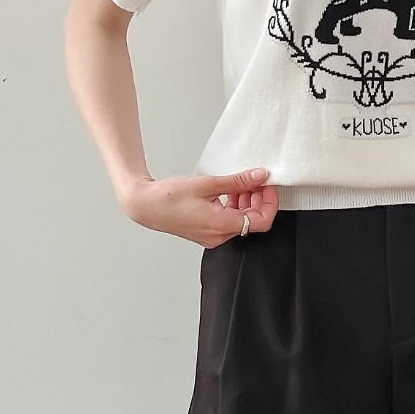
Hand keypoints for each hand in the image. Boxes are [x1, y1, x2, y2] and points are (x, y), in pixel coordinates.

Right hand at [121, 167, 278, 246]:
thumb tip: (260, 177)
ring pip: (242, 221)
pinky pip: (229, 222)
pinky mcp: (207, 233)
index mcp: (222, 226)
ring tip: (242, 182)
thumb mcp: (208, 184)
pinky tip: (230, 191)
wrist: (145, 206)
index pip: (261, 221)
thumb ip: (238, 181)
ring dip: (247, 202)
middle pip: (253, 221)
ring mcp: (213, 237)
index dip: (270, 202)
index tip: (268, 185)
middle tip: (257, 179)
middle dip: (259, 199)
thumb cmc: (169, 197)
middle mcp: (219, 236)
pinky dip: (235, 207)